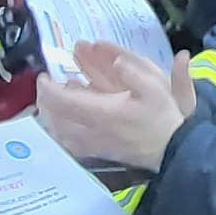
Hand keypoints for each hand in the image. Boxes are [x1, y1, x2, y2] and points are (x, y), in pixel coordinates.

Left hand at [35, 43, 193, 170]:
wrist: (171, 152)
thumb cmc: (162, 119)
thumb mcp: (155, 89)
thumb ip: (133, 72)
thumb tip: (117, 61)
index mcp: (100, 113)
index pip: (60, 101)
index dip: (46, 87)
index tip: (44, 76)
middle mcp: (89, 131)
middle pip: (52, 117)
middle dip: (44, 100)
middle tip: (47, 86)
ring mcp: (91, 144)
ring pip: (57, 132)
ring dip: (51, 115)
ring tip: (55, 101)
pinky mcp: (97, 152)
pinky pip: (68, 142)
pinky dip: (60, 130)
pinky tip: (66, 122)